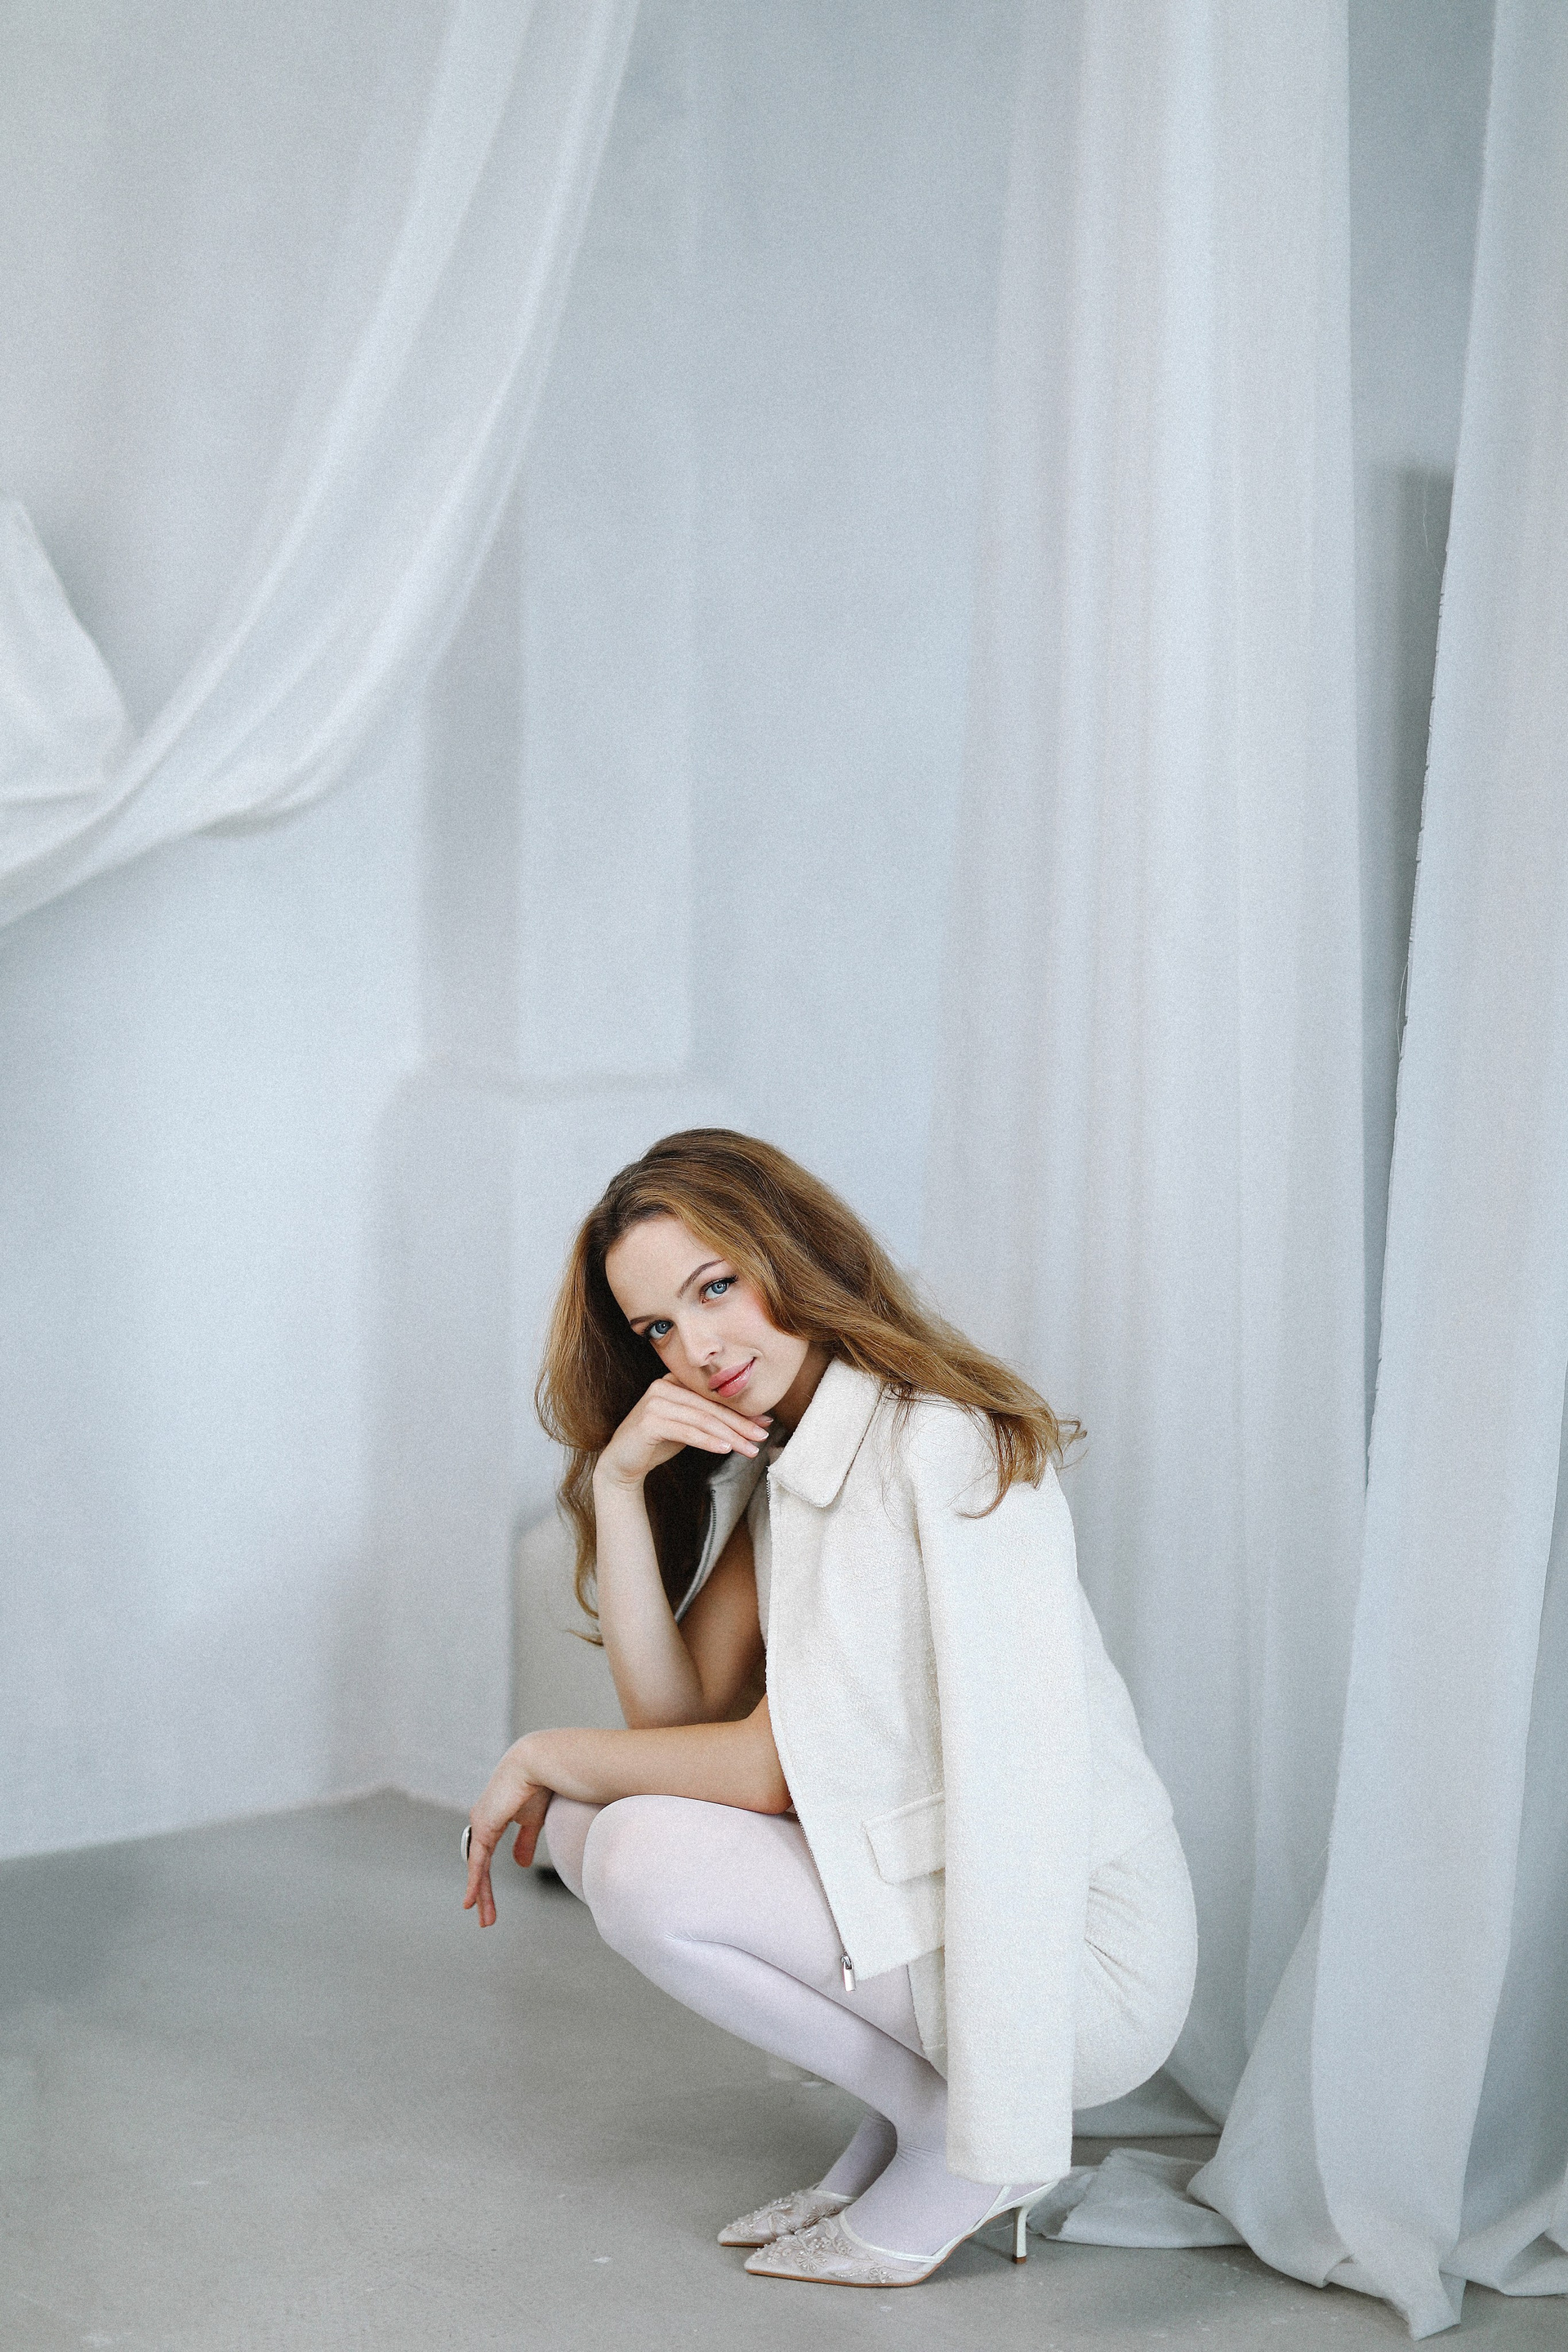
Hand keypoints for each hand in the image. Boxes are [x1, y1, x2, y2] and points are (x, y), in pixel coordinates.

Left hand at [462, 1741, 552, 1927]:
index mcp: (493, 1818)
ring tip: (485, 1919)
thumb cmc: (542, 1784)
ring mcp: (480, 1823)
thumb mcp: (534, 1820)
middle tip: (486, 1918)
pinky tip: (471, 1900)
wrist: (541, 1763)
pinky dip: (474, 1881)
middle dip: (483, 1892)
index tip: (486, 1900)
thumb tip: (520, 1864)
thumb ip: (525, 1841)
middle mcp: (482, 1821)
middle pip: (479, 1865)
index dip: (485, 1878)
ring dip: (481, 1894)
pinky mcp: (484, 1826)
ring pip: (478, 1867)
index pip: (485, 1855)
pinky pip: (478, 1861)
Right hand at [593, 1373, 771, 1491]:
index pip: (713, 1397)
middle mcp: (663, 1386)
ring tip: (749, 1449)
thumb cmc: (658, 1443)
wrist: (622, 1463)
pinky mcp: (649, 1421)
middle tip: (761, 1438)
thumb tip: (757, 1422)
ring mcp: (655, 1402)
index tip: (764, 1424)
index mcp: (674, 1381)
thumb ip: (714, 1420)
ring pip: (702, 1420)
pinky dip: (708, 1441)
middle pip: (710, 1408)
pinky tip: (725, 1449)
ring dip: (729, 1436)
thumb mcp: (690, 1427)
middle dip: (739, 1424)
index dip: (740, 1411)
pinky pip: (686, 1431)